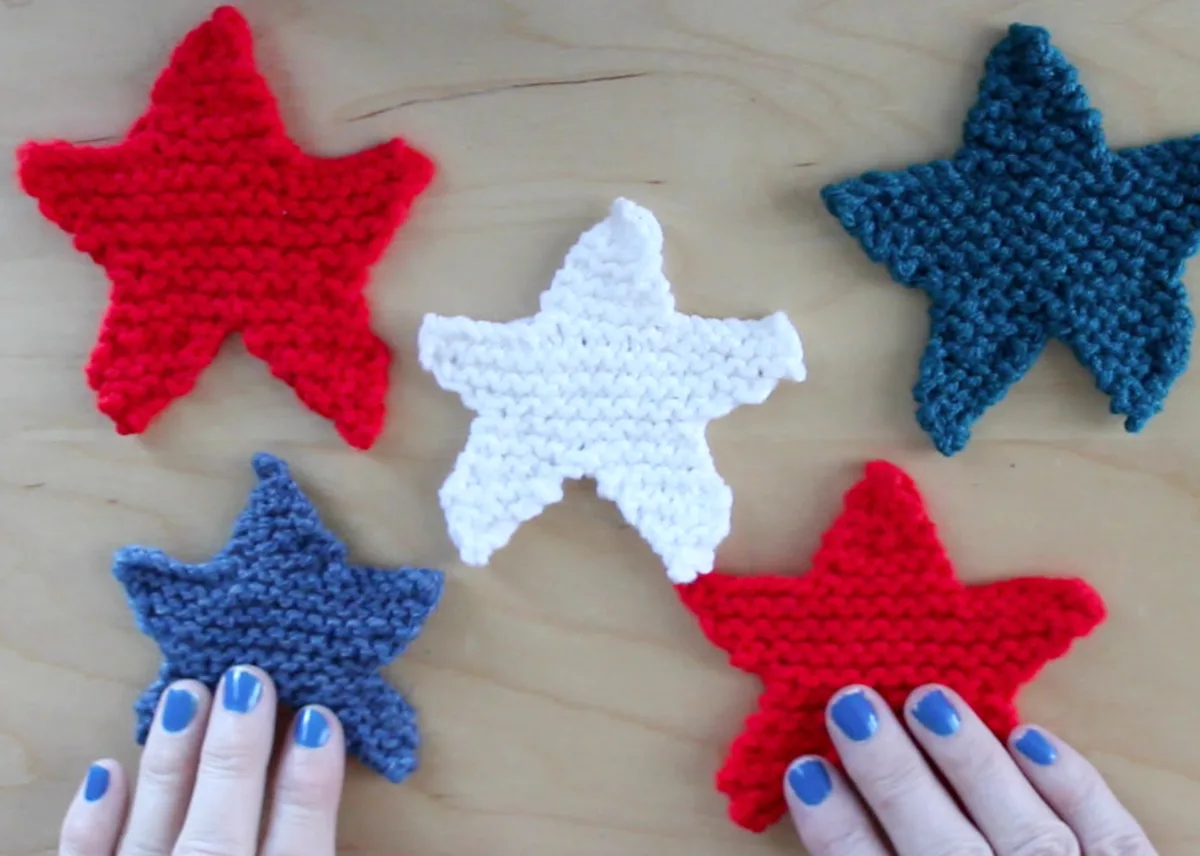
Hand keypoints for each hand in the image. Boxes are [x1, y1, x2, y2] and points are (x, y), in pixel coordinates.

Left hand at [59, 666, 345, 855]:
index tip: (319, 717)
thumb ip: (323, 850)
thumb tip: (336, 771)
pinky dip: (92, 821)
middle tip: (248, 677)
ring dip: (171, 762)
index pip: (298, 847)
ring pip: (153, 832)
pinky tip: (105, 769)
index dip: (310, 783)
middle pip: (221, 830)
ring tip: (185, 692)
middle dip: (235, 752)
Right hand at [784, 684, 1154, 854]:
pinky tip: (1031, 737)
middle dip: (893, 775)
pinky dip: (1076, 785)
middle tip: (851, 703)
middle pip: (941, 847)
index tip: (803, 771)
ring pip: (1025, 830)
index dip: (836, 829)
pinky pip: (1111, 836)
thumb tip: (824, 819)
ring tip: (929, 699)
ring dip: (974, 763)